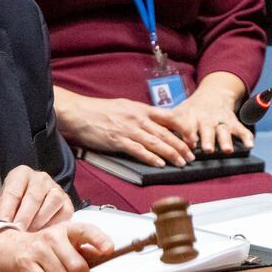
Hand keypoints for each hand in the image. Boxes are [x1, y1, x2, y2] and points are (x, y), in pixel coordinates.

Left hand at [0, 165, 72, 231]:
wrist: (33, 199)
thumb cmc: (14, 203)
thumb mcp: (3, 202)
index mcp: (21, 174)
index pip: (13, 191)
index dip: (8, 209)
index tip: (3, 224)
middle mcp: (41, 178)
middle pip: (33, 197)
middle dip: (24, 217)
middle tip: (17, 231)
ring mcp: (56, 189)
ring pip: (52, 203)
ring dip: (40, 221)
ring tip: (30, 235)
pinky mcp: (68, 203)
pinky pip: (64, 214)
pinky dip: (54, 225)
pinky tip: (44, 234)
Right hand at [0, 221, 114, 271]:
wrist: (12, 247)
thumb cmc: (45, 247)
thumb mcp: (66, 242)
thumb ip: (85, 249)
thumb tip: (104, 255)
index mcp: (67, 229)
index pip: (87, 231)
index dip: (100, 240)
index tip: (109, 250)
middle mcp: (53, 236)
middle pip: (77, 266)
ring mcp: (38, 250)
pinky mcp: (26, 264)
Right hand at [55, 87, 193, 166]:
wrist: (79, 113)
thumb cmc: (101, 111)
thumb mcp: (126, 107)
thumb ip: (142, 115)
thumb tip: (157, 124)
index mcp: (141, 109)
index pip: (169, 117)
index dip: (183, 128)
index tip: (192, 137)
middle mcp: (138, 118)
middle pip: (165, 133)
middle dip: (181, 145)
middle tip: (191, 155)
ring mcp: (128, 129)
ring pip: (155, 142)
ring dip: (171, 153)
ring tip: (181, 162)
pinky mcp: (118, 140)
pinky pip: (138, 150)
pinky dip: (150, 158)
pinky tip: (159, 164)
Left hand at [171, 72, 253, 153]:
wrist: (213, 94)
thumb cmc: (191, 108)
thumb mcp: (178, 112)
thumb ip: (166, 123)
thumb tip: (148, 135)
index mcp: (191, 117)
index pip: (189, 126)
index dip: (189, 135)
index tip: (189, 144)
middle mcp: (206, 119)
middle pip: (207, 129)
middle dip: (208, 139)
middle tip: (208, 149)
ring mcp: (220, 120)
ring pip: (224, 130)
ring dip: (226, 139)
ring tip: (228, 150)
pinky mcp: (232, 121)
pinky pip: (240, 129)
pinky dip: (246, 136)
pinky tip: (250, 145)